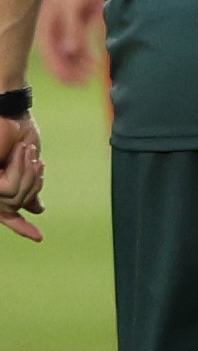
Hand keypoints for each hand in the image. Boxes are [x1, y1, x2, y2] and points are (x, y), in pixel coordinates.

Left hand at [0, 115, 41, 242]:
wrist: (10, 112)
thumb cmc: (17, 130)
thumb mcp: (28, 163)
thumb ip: (29, 185)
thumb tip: (37, 209)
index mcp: (0, 183)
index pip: (8, 213)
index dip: (21, 226)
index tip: (40, 238)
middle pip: (16, 207)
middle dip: (33, 187)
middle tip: (39, 163)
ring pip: (14, 200)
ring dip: (29, 177)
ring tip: (29, 154)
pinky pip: (9, 191)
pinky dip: (21, 172)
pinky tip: (22, 154)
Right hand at [38, 0, 104, 85]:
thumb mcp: (74, 1)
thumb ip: (72, 26)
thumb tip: (69, 50)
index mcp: (46, 26)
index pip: (51, 57)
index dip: (63, 72)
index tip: (79, 82)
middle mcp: (51, 29)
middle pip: (57, 58)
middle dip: (70, 72)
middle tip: (87, 80)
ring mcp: (63, 25)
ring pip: (66, 53)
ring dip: (77, 65)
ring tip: (92, 72)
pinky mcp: (75, 20)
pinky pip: (75, 43)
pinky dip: (82, 54)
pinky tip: (92, 60)